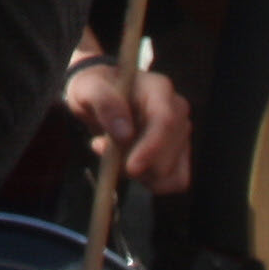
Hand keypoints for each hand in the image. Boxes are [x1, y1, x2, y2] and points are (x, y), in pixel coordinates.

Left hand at [64, 56, 193, 191]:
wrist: (101, 97)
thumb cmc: (95, 89)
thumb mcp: (87, 88)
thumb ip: (104, 102)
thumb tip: (124, 133)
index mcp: (159, 89)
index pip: (165, 122)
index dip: (152, 148)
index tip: (132, 168)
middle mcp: (177, 110)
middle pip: (169, 153)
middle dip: (137, 165)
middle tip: (102, 148)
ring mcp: (181, 132)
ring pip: (172, 172)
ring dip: (141, 175)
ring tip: (114, 155)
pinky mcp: (179, 152)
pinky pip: (176, 180)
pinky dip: (150, 182)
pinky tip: (128, 165)